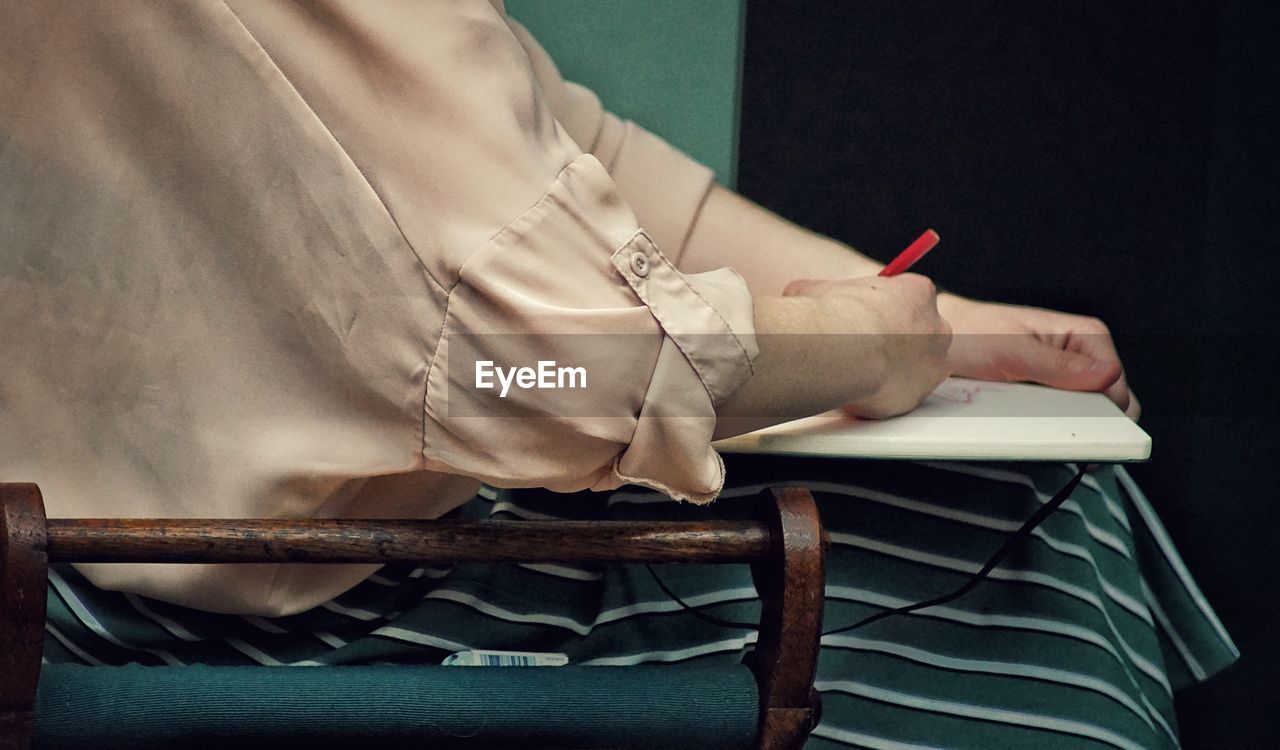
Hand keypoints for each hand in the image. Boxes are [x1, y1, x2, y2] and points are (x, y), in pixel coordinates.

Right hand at [783, 274, 951, 417]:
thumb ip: (822, 292)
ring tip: (858, 370)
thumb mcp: (817, 289)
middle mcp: (936, 328)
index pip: (912, 296)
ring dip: (892, 370)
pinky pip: (900, 396)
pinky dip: (881, 396)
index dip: (886, 307)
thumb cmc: (834, 315)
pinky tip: (858, 389)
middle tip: (864, 346)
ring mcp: (932, 365)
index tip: (866, 316)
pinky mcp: (917, 397)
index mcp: (918, 292)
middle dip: (897, 341)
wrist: (841, 352)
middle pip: (921, 333)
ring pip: (916, 368)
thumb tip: (802, 295)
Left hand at [938, 294, 1139, 418]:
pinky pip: (1064, 418)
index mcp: (1085, 335)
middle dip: (1093, 423)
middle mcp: (1081, 356)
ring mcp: (1066, 378)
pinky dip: (1056, 429)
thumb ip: (1058, 365)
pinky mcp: (1049, 394)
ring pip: (1089, 415)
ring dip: (1073, 428)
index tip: (1087, 431)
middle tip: (1063, 436)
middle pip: (1109, 404)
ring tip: (1046, 433)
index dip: (1106, 411)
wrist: (942, 339)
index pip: (1117, 384)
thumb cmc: (974, 332)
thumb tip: (1107, 374)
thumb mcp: (1013, 350)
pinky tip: (1039, 433)